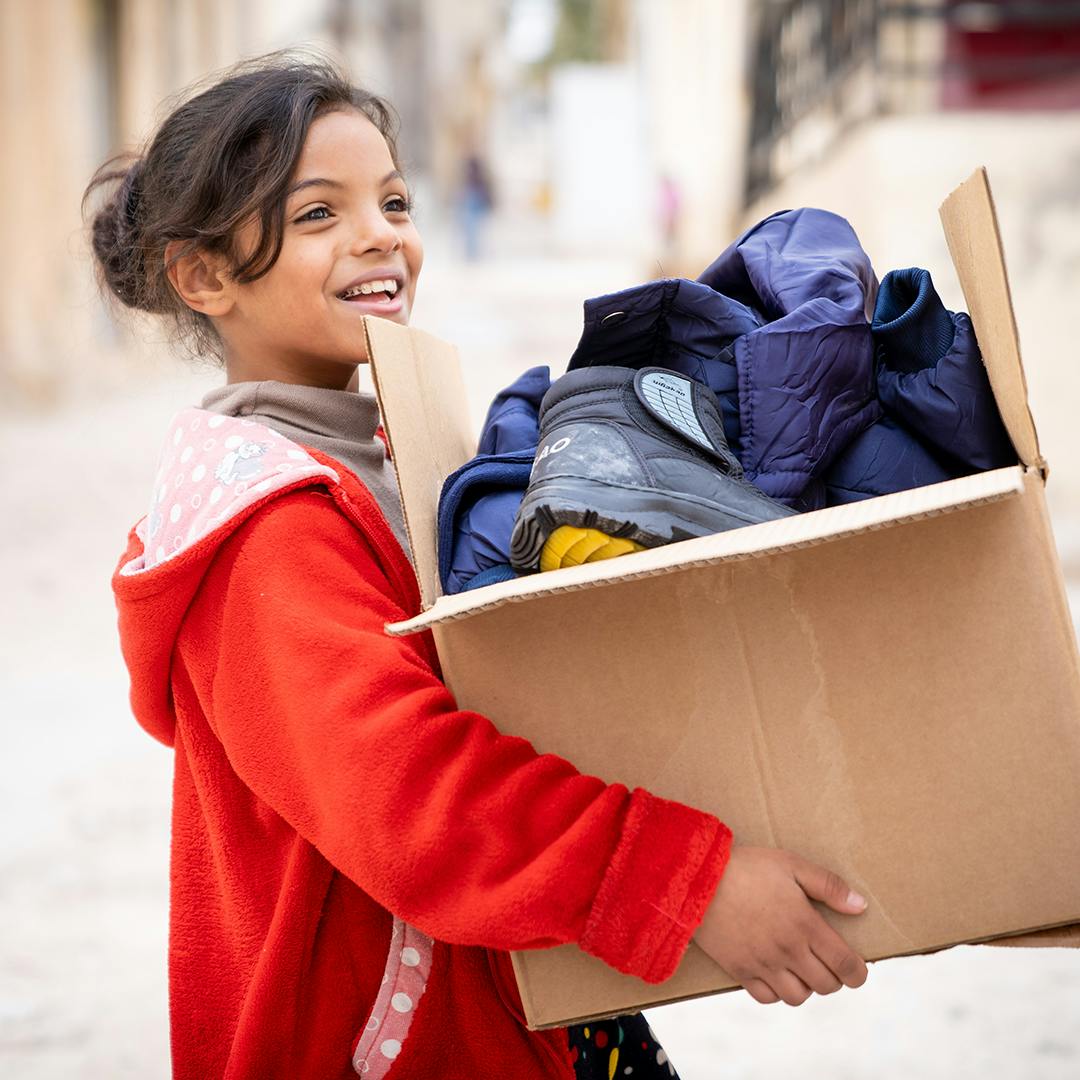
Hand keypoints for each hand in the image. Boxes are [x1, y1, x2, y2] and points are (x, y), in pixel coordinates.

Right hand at [693, 846, 868, 1005]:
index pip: (845, 965)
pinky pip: (767, 997)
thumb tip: (860, 906)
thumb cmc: (747, 867)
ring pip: (797, 997)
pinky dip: (776, 992)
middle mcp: (788, 950)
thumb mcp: (791, 864)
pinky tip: (775, 973)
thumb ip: (828, 886)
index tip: (857, 969)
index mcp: (805, 924)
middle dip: (833, 977)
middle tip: (826, 962)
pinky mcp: (740, 970)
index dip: (858, 973)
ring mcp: (763, 964)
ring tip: (800, 968)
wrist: (698, 880)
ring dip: (805, 986)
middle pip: (826, 985)